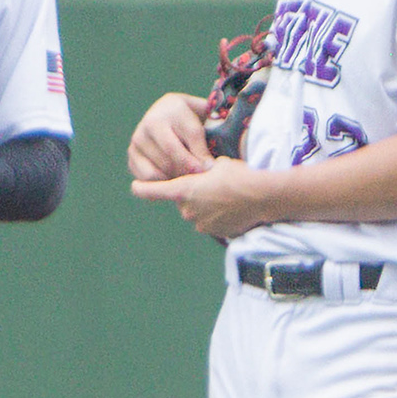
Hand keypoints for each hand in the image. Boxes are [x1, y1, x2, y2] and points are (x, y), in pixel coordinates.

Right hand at [128, 92, 214, 182]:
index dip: (201, 155)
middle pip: (172, 154)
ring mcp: (138, 138)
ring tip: (189, 179)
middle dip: (189, 170)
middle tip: (200, 179)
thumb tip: (211, 165)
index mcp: (174, 107)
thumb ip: (214, 132)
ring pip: (160, 167)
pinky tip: (173, 179)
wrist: (168, 114)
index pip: (190, 135)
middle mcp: (151, 121)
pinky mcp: (132, 154)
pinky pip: (147, 176)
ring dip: (177, 177)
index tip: (210, 169)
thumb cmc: (194, 119)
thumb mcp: (205, 118)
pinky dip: (161, 182)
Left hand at [132, 157, 282, 239]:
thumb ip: (202, 170)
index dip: (143, 188)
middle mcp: (187, 209)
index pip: (154, 190)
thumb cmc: (238, 176)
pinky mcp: (214, 233)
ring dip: (206, 206)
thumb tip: (203, 171)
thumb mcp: (217, 165)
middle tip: (213, 186)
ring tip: (227, 197)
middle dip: (193, 194)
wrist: (261, 197)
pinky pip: (210, 222)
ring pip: (197, 212)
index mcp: (183, 190)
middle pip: (183, 201)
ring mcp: (199, 223)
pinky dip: (217, 217)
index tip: (135, 186)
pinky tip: (232, 208)